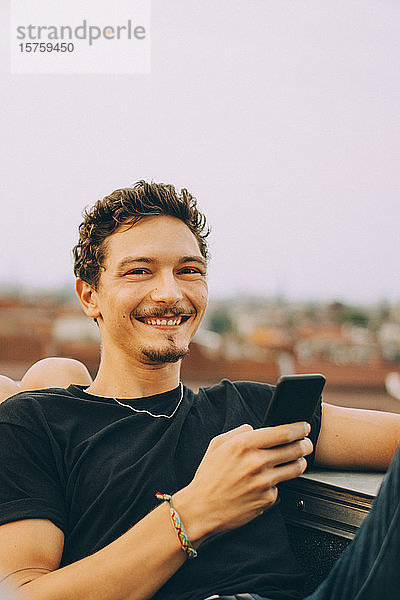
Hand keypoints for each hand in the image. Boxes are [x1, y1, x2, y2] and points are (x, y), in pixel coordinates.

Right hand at [174, 422, 312, 542]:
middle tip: (307, 443)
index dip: (298, 428)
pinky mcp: (267, 500)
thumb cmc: (208, 477)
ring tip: (297, 461)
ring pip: (295, 468)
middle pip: (294, 449)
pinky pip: (280, 488)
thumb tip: (254, 429)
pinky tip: (267, 484)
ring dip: (300, 462)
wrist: (201, 509)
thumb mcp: (217, 445)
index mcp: (244, 445)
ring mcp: (263, 482)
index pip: (282, 432)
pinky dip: (277, 484)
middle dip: (305, 444)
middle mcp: (256, 462)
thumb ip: (238, 432)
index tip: (304, 427)